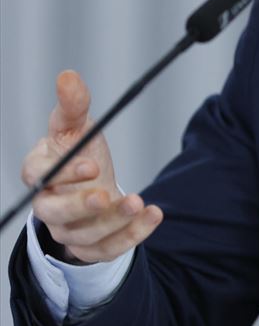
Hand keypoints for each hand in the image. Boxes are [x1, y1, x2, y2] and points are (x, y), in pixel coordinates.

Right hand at [20, 70, 162, 263]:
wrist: (95, 185)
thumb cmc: (80, 153)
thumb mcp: (78, 127)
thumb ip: (73, 105)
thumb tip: (68, 76)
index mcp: (40, 174)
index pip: (39, 177)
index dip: (63, 173)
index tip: (91, 164)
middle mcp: (49, 206)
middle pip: (55, 214)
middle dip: (81, 207)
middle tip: (105, 195)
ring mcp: (68, 230)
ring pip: (84, 235)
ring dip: (113, 221)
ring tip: (139, 202)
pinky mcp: (91, 247)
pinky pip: (107, 250)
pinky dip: (131, 236)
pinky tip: (153, 215)